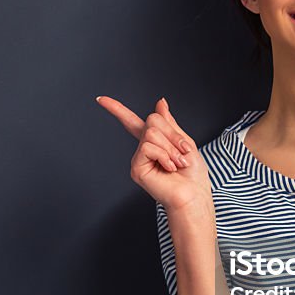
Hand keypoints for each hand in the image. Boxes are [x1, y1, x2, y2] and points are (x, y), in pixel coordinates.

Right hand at [95, 96, 210, 210]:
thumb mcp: (184, 142)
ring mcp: (138, 158)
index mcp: (154, 142)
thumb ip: (169, 123)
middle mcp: (143, 149)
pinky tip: (169, 167)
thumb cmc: (192, 174)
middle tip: (183, 152)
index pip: (131, 121)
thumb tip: (160, 103)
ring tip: (177, 162)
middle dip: (172, 135)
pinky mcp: (137, 168)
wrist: (193, 194)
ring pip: (151, 134)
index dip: (116, 109)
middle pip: (152, 120)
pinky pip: (148, 147)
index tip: (101, 99)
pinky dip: (164, 155)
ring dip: (170, 147)